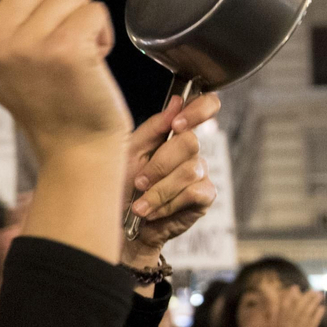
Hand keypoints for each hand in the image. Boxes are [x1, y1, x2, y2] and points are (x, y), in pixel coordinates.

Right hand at [0, 0, 131, 161]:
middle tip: (57, 40)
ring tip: (76, 53)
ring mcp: (31, 44)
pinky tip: (92, 60)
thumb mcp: (1, 64)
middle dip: (57, 0)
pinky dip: (102, 33)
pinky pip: (95, 10)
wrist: (74, 149)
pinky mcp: (68, 47)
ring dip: (83, 17)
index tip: (22, 8)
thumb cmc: (46, 104)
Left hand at [122, 92, 222, 258]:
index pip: (205, 106)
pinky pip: (192, 193)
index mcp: (175, 132)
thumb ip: (153, 127)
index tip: (176, 125)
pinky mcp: (205, 197)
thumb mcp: (129, 152)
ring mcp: (201, 173)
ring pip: (189, 171)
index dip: (199, 110)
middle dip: (159, 165)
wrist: (121, 225)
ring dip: (158, 190)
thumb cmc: (121, 185)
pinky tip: (153, 212)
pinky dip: (167, 204)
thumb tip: (177, 101)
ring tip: (139, 205)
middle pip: (190, 142)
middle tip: (139, 182)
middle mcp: (191, 150)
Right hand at [272, 286, 324, 326]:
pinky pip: (312, 324)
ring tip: (319, 295)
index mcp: (278, 325)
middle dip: (305, 298)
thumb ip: (276, 316)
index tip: (295, 287)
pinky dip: (317, 315)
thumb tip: (277, 301)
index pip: (283, 307)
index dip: (289, 296)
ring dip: (313, 303)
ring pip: (305, 314)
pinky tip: (321, 308)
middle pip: (296, 308)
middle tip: (313, 290)